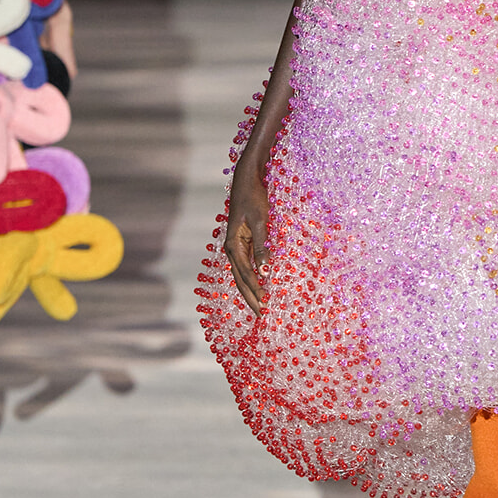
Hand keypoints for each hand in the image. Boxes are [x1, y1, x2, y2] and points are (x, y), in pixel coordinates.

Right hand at [223, 158, 268, 314]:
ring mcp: (236, 247)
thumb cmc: (254, 198)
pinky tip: (262, 287)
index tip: (266, 309)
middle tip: (264, 318)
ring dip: (252, 292)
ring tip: (262, 308)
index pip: (246, 277)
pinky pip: (248, 266)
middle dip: (252, 299)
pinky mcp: (243, 243)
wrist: (246, 179)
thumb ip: (262, 246)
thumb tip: (265, 271)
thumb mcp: (260, 221)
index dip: (256, 294)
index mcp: (233, 246)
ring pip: (243, 276)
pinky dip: (255, 279)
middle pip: (242, 281)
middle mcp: (232, 250)